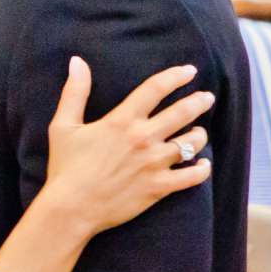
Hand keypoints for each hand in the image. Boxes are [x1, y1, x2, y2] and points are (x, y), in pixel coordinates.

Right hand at [40, 57, 213, 235]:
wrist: (71, 209)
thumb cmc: (65, 168)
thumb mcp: (63, 126)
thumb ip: (74, 92)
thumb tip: (77, 62)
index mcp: (123, 120)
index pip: (156, 89)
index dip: (175, 76)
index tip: (189, 71)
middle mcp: (143, 138)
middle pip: (182, 112)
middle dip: (199, 102)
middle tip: (207, 98)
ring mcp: (154, 164)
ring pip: (191, 143)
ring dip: (199, 135)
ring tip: (199, 132)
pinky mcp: (158, 188)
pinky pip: (191, 177)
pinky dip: (201, 170)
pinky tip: (203, 165)